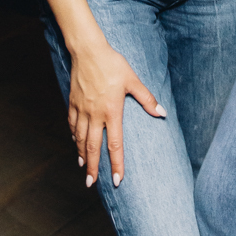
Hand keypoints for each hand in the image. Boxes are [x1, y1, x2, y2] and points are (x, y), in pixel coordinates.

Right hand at [68, 39, 164, 186]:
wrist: (88, 51)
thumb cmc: (112, 64)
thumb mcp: (132, 80)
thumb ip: (147, 99)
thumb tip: (162, 113)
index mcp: (112, 111)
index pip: (115, 145)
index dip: (116, 164)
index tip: (117, 180)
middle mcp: (95, 114)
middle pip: (93, 147)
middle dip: (93, 168)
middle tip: (91, 184)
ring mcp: (82, 109)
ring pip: (81, 138)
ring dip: (82, 155)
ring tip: (84, 168)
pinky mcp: (73, 102)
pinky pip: (73, 124)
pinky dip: (74, 136)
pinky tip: (76, 142)